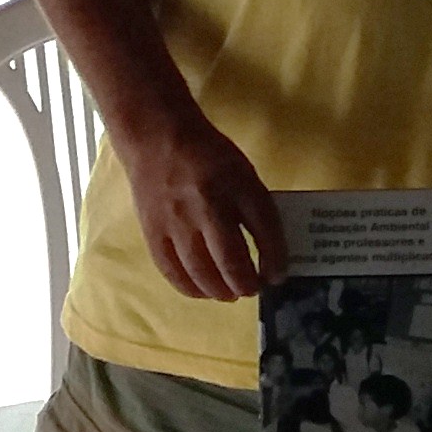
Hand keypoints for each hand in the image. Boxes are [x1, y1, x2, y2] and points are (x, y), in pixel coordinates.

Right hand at [126, 113, 287, 300]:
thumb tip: (268, 252)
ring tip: (230, 293)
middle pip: (231, 259)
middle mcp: (208, 205)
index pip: (265, 230)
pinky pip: (172, 270)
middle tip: (252, 288)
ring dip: (220, 291)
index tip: (277, 276)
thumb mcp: (243, 172)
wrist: (157, 139)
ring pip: (201, 271)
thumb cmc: (208, 156)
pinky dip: (190, 288)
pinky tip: (202, 290)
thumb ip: (255, 208)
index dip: (275, 260)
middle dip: (246, 283)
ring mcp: (177, 221)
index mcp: (237, 185)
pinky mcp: (154, 231)